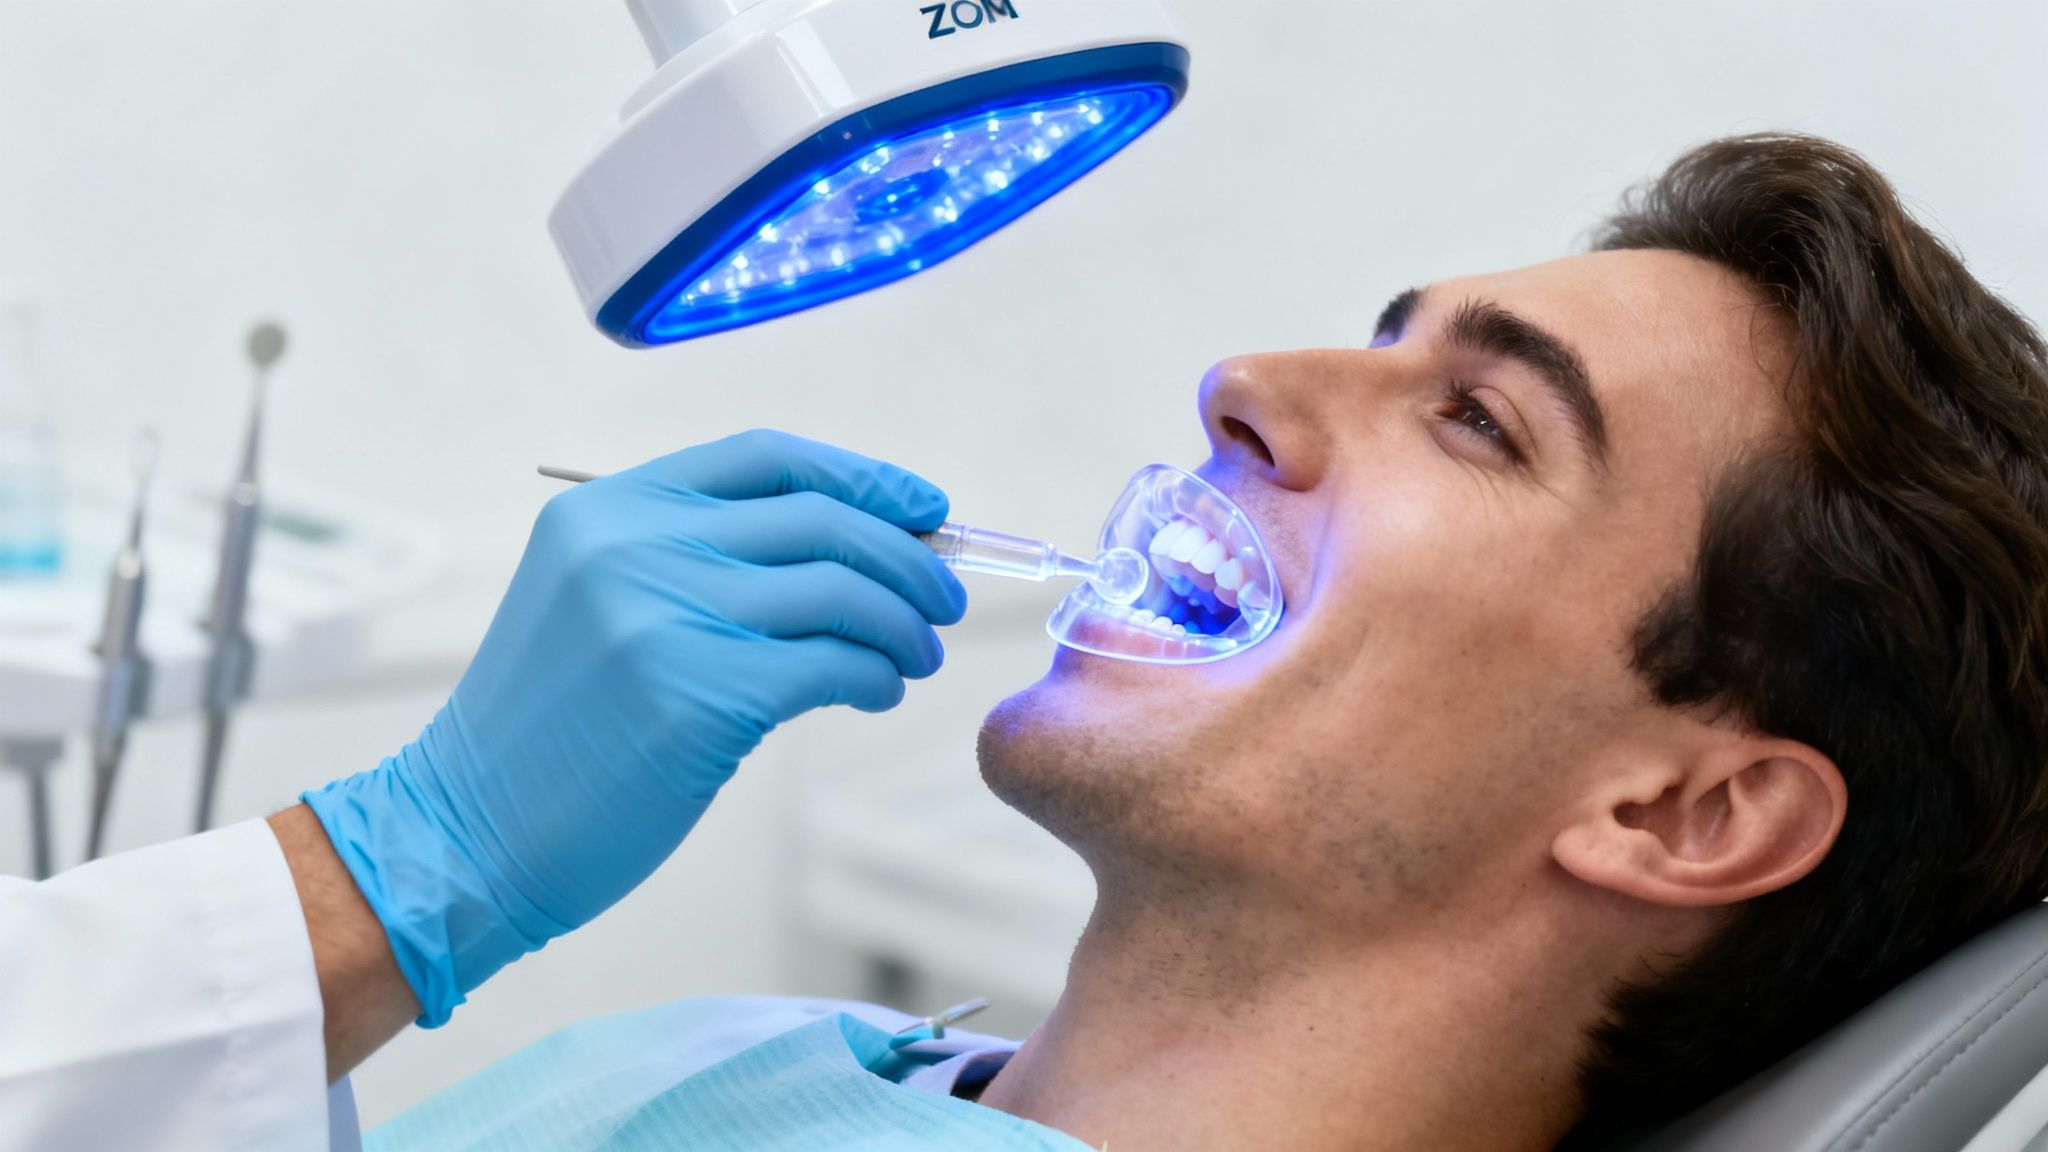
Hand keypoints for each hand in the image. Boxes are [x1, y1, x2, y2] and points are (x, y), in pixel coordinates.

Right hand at [303, 430, 965, 1023]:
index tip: (923, 507)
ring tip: (916, 654)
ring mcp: (664, 617)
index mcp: (605, 508)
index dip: (861, 476)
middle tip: (942, 597)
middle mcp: (634, 545)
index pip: (766, 457)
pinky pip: (832, 663)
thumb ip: (695, 560)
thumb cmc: (547, 732)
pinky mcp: (699, 696)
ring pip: (839, 589)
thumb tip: (853, 549)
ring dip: (901, 621)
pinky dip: (874, 673)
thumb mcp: (595, 605)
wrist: (464, 834)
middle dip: (904, 555)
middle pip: (819, 518)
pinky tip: (876, 690)